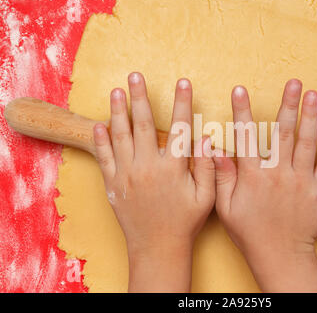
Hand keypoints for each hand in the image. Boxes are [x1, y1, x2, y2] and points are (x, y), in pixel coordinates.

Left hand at [93, 73, 215, 291]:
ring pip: (120, 136)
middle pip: (143, 124)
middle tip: (135, 76)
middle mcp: (147, 166)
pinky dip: (101, 140)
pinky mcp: (114, 185)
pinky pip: (105, 158)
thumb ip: (208, 167)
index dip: (183, 103)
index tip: (183, 82)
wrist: (158, 247)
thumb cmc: (184, 222)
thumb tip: (206, 139)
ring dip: (118, 111)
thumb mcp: (206, 198)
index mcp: (172, 168)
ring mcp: (127, 175)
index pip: (180, 128)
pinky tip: (100, 125)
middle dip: (140, 97)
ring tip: (116, 92)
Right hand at [213, 79, 316, 291]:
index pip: (246, 137)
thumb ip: (222, 176)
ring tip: (312, 96)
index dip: (242, 111)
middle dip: (288, 104)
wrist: (281, 255)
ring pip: (305, 142)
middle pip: (283, 132)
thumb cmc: (250, 232)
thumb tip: (215, 149)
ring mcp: (301, 180)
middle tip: (294, 82)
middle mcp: (278, 173)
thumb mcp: (226, 207)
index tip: (240, 90)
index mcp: (254, 175)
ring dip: (309, 117)